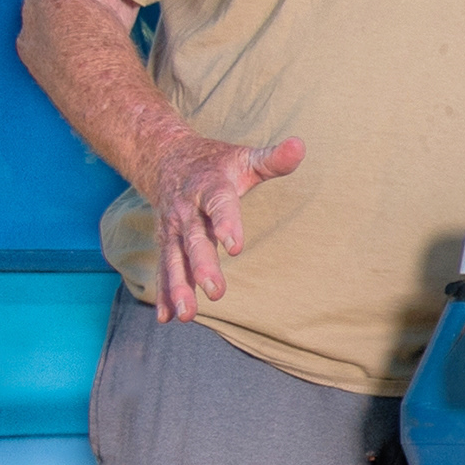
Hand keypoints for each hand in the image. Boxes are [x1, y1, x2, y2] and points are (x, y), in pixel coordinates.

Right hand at [145, 131, 302, 320]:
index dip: (226, 222)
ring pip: (174, 259)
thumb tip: (300, 145)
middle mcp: (187, 211)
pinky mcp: (166, 242)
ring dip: (179, 287)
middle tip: (216, 292)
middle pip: (194, 240)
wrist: (165, 157)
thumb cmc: (215, 163)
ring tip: (187, 315)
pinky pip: (164, 268)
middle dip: (203, 266)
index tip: (235, 245)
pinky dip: (163, 293)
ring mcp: (173, 229)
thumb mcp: (244, 157)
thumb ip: (272, 159)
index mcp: (209, 187)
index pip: (219, 204)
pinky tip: (166, 318)